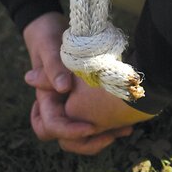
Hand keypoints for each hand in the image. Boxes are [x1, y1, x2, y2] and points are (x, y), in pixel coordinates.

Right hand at [22, 11, 151, 153]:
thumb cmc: (48, 36)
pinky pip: (94, 122)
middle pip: (65, 139)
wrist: (52, 28)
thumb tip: (62, 88)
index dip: (70, 130)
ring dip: (101, 137)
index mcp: (45, 99)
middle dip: (87, 143)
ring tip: (123, 131)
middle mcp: (56, 106)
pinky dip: (108, 125)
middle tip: (110, 137)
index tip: (92, 127)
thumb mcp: (50, 49)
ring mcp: (70, 106)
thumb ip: (54, 68)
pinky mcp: (84, 102)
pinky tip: (126, 122)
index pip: (52, 125)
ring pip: (81, 136)